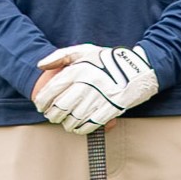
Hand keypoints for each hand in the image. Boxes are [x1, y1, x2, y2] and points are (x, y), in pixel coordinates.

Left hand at [34, 44, 157, 133]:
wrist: (140, 67)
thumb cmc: (108, 60)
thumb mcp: (85, 51)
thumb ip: (60, 55)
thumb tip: (40, 65)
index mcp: (77, 70)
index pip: (50, 92)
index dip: (41, 102)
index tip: (42, 106)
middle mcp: (86, 84)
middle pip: (59, 109)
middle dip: (53, 116)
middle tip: (54, 116)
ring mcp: (99, 97)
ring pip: (72, 119)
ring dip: (67, 123)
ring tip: (67, 121)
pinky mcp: (111, 108)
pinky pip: (89, 125)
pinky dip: (81, 129)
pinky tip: (80, 126)